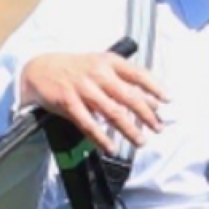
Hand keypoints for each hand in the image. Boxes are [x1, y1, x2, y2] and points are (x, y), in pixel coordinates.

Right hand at [20, 52, 168, 152]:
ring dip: (129, 129)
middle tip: (158, 128)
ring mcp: (83, 87)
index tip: (168, 101)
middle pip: (129, 96)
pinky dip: (101, 137)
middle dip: (147, 114)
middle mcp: (98, 73)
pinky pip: (88, 123)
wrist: (40, 68)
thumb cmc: (77, 69)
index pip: (138, 74)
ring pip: (112, 112)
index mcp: (109, 62)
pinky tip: (111, 147)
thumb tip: (151, 99)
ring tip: (141, 141)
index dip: (155, 87)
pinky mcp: (68, 102)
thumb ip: (123, 80)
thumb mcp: (101, 65)